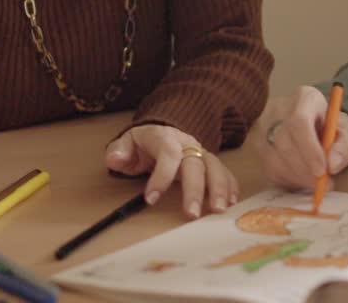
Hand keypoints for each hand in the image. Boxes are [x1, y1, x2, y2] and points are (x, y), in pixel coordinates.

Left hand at [104, 124, 236, 218]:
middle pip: (195, 163)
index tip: (151, 199)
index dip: (162, 175)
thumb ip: (118, 152)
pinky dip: (230, 185)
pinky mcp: (209, 162)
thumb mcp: (125, 145)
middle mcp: (186, 143)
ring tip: (219, 210)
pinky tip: (232, 202)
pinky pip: (224, 170)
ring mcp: (200, 152)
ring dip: (219, 188)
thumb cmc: (141, 145)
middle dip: (194, 189)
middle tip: (191, 214)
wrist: (160, 134)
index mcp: (164, 137)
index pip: (168, 153)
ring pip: (214, 166)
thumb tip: (116, 158)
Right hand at [250, 86, 347, 190]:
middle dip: (305, 170)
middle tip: (323, 183)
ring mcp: (262, 126)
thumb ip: (345, 146)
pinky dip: (287, 180)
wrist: (317, 126)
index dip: (310, 149)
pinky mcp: (256, 145)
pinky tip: (301, 178)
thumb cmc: (332, 129)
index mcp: (305, 98)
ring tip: (315, 182)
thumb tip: (333, 164)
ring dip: (297, 178)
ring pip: (273, 159)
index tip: (322, 171)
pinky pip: (268, 169)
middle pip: (284, 143)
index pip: (299, 121)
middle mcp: (278, 109)